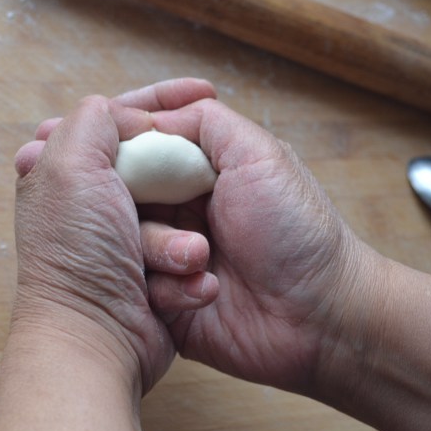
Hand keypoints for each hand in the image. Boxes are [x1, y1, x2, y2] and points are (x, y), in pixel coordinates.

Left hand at [13, 78, 218, 391]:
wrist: (97, 336)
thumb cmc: (77, 253)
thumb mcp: (70, 164)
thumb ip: (93, 118)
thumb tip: (123, 112)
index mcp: (68, 171)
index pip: (118, 119)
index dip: (159, 103)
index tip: (202, 91)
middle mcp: (94, 203)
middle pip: (158, 166)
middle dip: (183, 183)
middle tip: (209, 184)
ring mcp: (125, 240)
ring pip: (180, 214)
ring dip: (183, 240)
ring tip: (185, 260)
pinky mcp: (152, 274)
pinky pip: (187, 255)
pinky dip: (187, 271)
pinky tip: (185, 286)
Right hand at [138, 97, 367, 394]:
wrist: (321, 315)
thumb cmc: (299, 231)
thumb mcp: (260, 156)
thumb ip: (207, 122)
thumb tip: (153, 116)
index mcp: (198, 174)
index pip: (141, 151)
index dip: (124, 150)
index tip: (109, 150)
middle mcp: (179, 212)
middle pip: (122, 197)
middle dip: (135, 205)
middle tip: (167, 212)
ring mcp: (171, 258)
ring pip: (125, 244)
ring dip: (160, 248)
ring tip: (201, 256)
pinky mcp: (168, 303)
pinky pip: (139, 289)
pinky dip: (168, 287)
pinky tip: (206, 289)